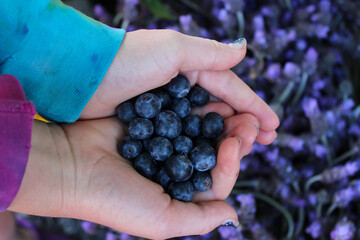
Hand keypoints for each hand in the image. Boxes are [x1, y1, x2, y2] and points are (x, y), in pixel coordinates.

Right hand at [9, 110, 261, 238]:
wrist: (71, 168)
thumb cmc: (115, 199)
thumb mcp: (162, 221)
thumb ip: (201, 219)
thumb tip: (234, 215)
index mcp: (178, 193)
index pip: (215, 179)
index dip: (231, 163)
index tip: (234, 144)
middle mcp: (173, 169)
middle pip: (211, 152)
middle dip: (233, 137)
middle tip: (248, 122)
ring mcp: (162, 144)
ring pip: (200, 131)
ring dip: (219, 120)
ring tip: (235, 108)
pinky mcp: (151, 122)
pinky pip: (179, 113)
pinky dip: (194, 108)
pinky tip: (207, 99)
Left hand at [81, 30, 278, 139]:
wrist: (81, 80)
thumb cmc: (125, 61)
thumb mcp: (170, 49)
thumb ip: (208, 53)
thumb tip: (244, 49)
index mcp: (188, 67)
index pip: (229, 88)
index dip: (253, 106)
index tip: (274, 125)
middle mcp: (180, 87)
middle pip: (220, 108)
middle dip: (244, 123)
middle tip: (265, 141)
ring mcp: (166, 108)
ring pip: (204, 125)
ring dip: (225, 137)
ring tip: (245, 149)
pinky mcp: (151, 126)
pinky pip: (183, 138)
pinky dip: (198, 145)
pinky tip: (210, 155)